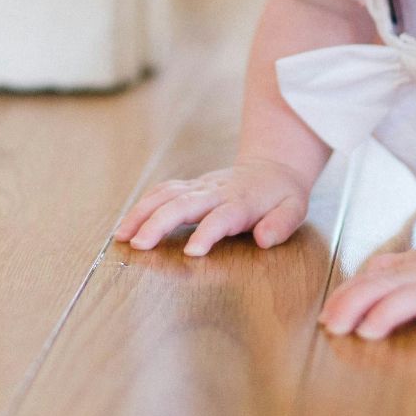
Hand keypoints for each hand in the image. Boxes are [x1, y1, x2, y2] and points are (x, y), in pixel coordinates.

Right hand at [113, 157, 312, 256]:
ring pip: (165, 194)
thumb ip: (280, 224)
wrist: (271, 165)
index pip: (221, 217)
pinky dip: (142, 206)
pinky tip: (127, 224)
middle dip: (159, 223)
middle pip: (183, 204)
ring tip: (122, 236)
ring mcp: (199, 186)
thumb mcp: (294, 209)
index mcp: (241, 201)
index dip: (207, 233)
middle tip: (139, 244)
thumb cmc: (281, 194)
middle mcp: (215, 191)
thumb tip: (263, 239)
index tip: (192, 251)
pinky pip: (161, 191)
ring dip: (142, 213)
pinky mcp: (189, 186)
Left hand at [318, 233, 415, 344]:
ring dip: (392, 311)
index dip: (345, 298)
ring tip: (371, 329)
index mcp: (409, 274)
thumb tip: (363, 273)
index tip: (324, 318)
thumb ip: (391, 268)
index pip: (369, 284)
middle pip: (382, 288)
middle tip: (333, 327)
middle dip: (354, 304)